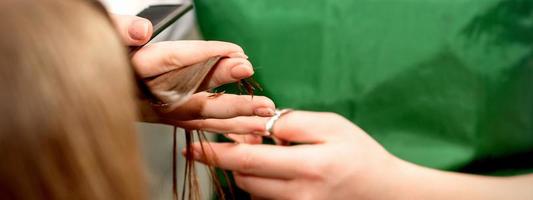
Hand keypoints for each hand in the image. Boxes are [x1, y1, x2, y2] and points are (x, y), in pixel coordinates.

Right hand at [111, 15, 273, 122]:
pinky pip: (202, 123)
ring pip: (201, 116)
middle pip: (191, 97)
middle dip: (227, 95)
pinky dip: (228, 126)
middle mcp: (147, 97)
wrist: (88, 85)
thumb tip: (142, 30)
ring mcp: (160, 110)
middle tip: (258, 90)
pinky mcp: (169, 116)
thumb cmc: (99, 55)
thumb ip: (118, 29)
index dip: (204, 55)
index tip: (235, 51)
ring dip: (236, 116)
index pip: (170, 61)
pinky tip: (251, 127)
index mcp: (130, 72)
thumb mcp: (101, 33)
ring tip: (265, 113)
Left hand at [187, 111, 532, 199]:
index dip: (216, 153)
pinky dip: (261, 184)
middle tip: (242, 138)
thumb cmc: (360, 155)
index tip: (195, 145)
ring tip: (266, 152)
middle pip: (244, 178)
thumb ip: (292, 123)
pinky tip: (277, 170)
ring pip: (252, 191)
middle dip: (231, 158)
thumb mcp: (332, 126)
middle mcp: (300, 195)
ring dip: (247, 171)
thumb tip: (256, 124)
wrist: (384, 192)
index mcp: (309, 167)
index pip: (249, 160)